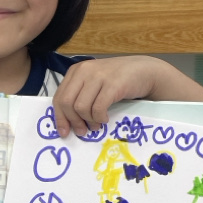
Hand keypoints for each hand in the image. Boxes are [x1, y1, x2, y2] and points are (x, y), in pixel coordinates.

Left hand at [52, 56, 202, 136]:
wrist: (144, 71)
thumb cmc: (117, 80)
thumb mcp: (93, 83)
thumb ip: (80, 95)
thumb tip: (67, 121)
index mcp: (76, 71)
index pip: (59, 97)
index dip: (60, 117)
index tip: (64, 132)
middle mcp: (84, 71)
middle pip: (67, 103)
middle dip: (73, 121)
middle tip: (82, 131)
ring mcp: (98, 76)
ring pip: (81, 108)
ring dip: (89, 121)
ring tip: (96, 124)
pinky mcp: (112, 84)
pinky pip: (98, 108)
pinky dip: (100, 118)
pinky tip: (105, 118)